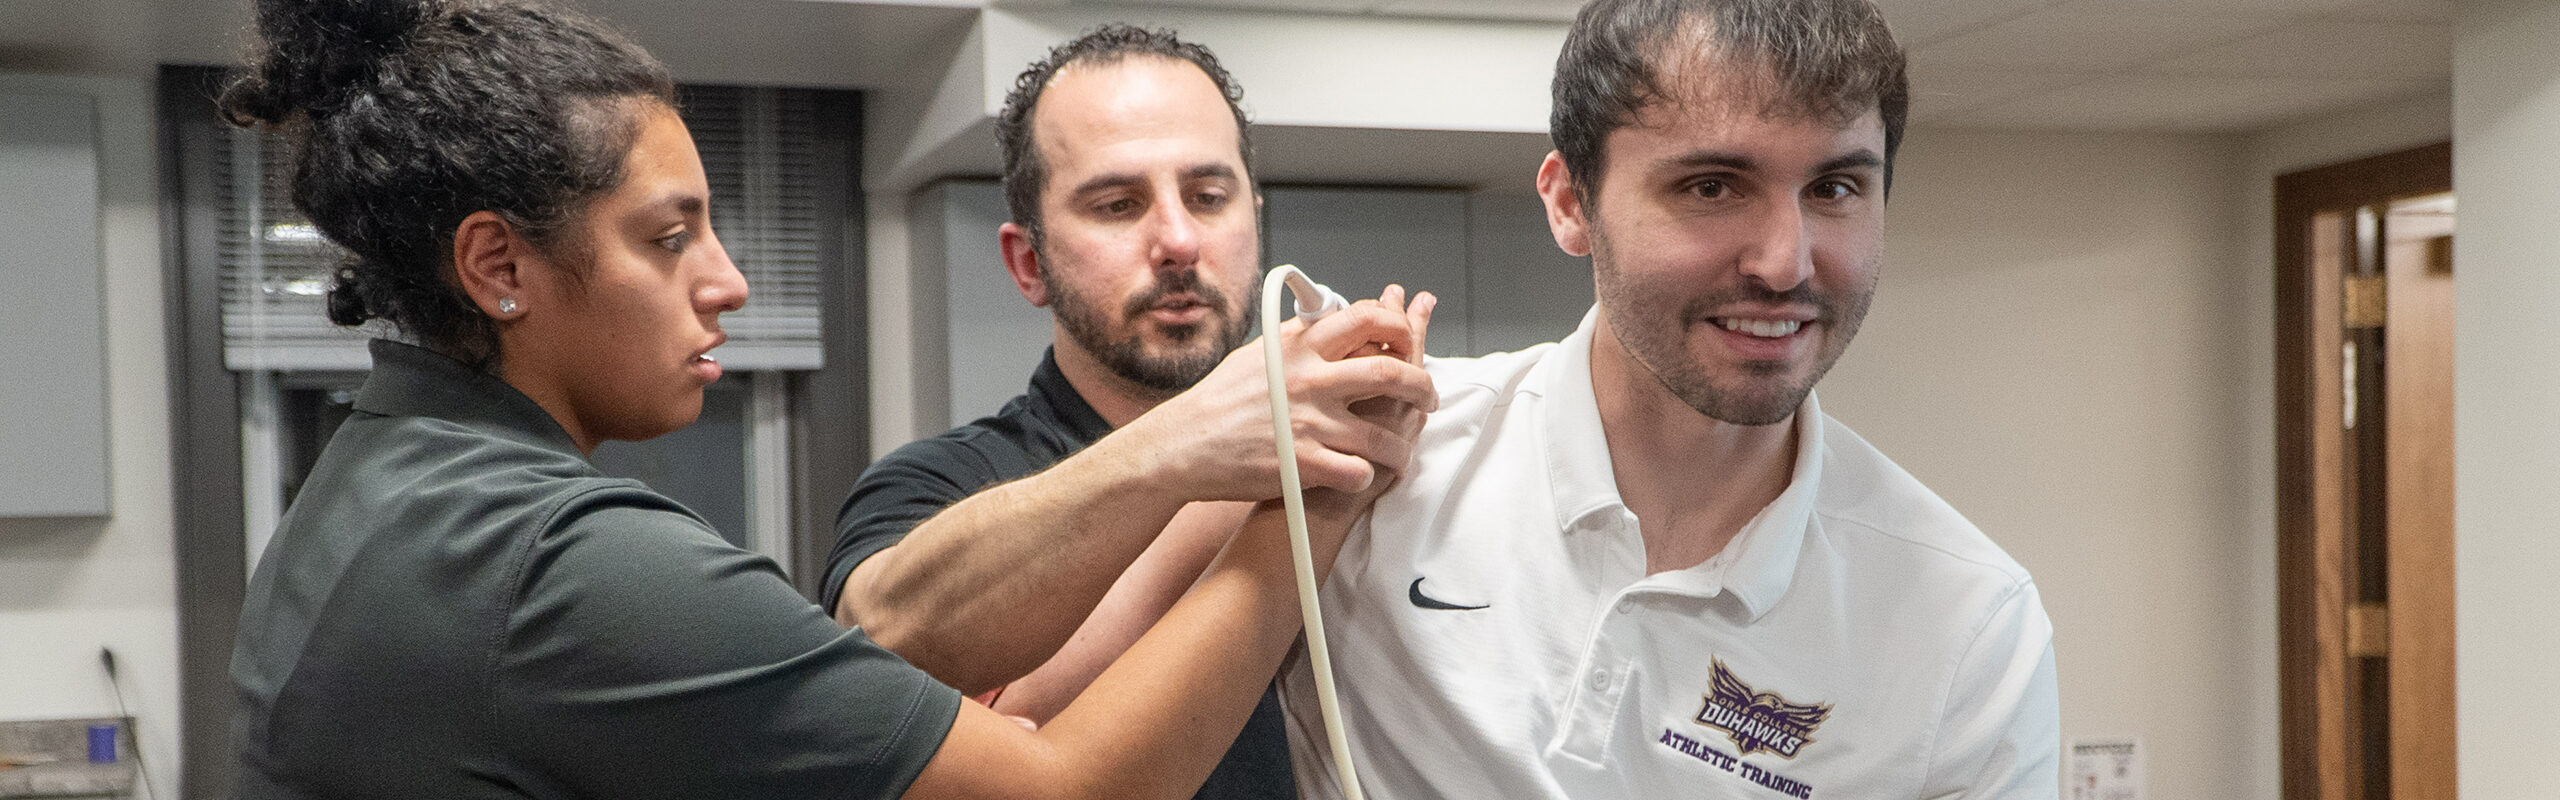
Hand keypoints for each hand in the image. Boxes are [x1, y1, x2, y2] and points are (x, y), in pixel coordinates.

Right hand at [1122, 285, 1438, 502]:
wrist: (1181, 445)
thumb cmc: (1217, 402)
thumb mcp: (1256, 354)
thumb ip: (1297, 340)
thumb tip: (1328, 322)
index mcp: (1299, 347)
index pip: (1366, 319)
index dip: (1400, 327)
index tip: (1410, 341)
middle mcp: (1310, 380)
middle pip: (1391, 373)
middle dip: (1422, 387)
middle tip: (1427, 398)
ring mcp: (1309, 423)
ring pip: (1385, 435)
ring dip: (1402, 447)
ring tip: (1402, 452)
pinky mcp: (1303, 464)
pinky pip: (1359, 472)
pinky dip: (1367, 477)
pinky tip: (1363, 476)